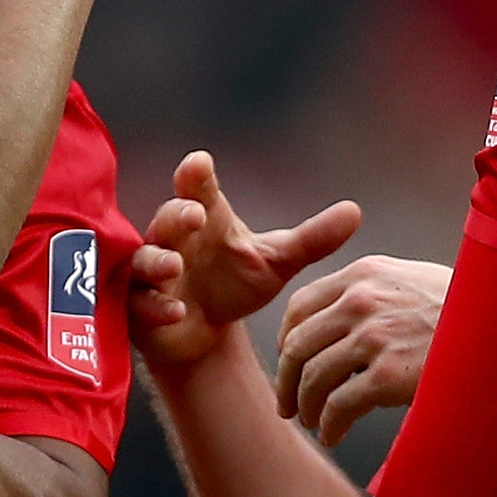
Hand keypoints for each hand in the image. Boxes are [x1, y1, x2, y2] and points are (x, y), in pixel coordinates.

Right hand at [127, 151, 360, 370]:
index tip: (198, 163)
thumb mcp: (277, 261)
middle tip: (194, 214)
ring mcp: (153, 274)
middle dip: (177, 215)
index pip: (197, 188)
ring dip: (158, 261)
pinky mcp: (140, 307)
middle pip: (168, 218)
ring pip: (146, 260)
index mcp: (206, 219)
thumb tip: (356, 211)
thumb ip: (312, 240)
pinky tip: (176, 312)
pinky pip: (141, 303)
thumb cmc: (236, 284)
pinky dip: (157, 306)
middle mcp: (174, 240)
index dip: (195, 175)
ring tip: (174, 266)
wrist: (206, 332)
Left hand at [278, 257, 455, 440]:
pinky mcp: (388, 375)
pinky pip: (338, 406)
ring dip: (308, 408)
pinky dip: (329, 424)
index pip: (299, 307)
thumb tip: (332, 322)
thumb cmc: (464, 311)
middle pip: (298, 346)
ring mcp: (374, 337)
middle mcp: (361, 301)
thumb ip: (370, 291)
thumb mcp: (411, 280)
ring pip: (313, 379)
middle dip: (288, 382)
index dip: (286, 342)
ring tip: (315, 423)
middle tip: (289, 405)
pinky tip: (334, 434)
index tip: (290, 364)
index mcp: (362, 274)